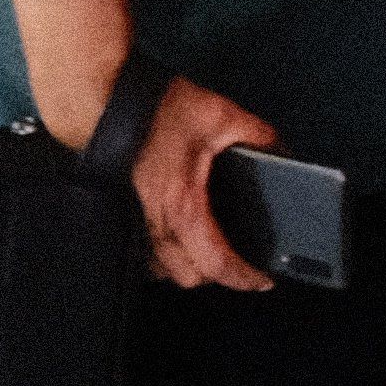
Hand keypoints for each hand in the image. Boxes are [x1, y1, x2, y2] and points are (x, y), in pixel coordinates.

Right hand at [127, 77, 286, 294]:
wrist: (103, 106)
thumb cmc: (154, 114)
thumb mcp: (221, 117)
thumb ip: (259, 136)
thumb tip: (283, 152)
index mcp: (183, 206)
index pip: (216, 262)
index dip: (243, 277)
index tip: (263, 280)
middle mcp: (156, 223)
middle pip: (187, 275)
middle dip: (217, 273)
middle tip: (241, 258)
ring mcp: (135, 221)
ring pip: (162, 267)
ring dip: (188, 264)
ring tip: (215, 246)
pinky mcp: (123, 212)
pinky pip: (146, 248)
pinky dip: (166, 249)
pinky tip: (185, 229)